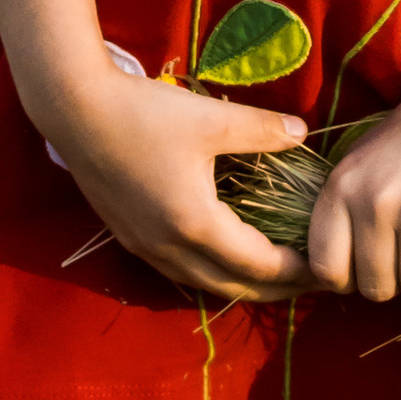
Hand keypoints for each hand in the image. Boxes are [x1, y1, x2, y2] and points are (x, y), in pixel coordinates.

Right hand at [40, 56, 307, 301]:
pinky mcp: (130, 236)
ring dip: (242, 284)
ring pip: (203, 284)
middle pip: (233, 287)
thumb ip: (263, 130)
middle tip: (311, 281)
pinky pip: (180, 271)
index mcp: (195, 224)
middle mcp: (169, 248)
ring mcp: (145, 246)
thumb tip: (303, 134)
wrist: (74, 109)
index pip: (258, 265)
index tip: (326, 267)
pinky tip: (224, 256)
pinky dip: (211, 273)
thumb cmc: (144, 113)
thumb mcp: (212, 119)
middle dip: (276, 290)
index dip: (296, 270)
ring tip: (274, 275)